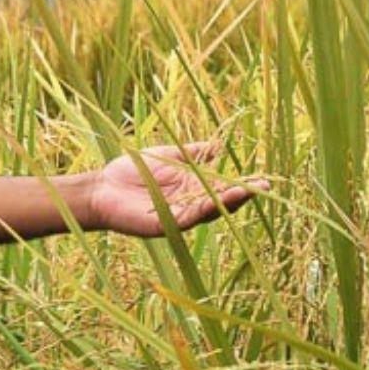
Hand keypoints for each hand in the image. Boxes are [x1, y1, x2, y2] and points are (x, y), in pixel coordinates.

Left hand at [87, 142, 267, 237]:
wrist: (101, 188)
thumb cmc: (131, 172)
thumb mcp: (167, 156)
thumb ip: (191, 153)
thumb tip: (217, 145)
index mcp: (190, 188)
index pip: (221, 186)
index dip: (241, 182)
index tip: (262, 175)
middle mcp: (189, 204)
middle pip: (221, 200)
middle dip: (243, 193)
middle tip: (266, 185)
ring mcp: (178, 215)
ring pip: (209, 210)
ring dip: (229, 202)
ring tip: (249, 191)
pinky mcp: (165, 224)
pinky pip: (188, 217)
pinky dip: (204, 209)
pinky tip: (217, 201)